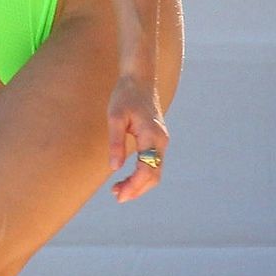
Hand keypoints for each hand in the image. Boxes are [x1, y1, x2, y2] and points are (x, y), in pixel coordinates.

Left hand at [108, 75, 167, 202]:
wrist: (139, 80)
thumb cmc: (125, 96)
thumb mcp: (115, 117)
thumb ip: (115, 142)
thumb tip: (114, 168)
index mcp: (152, 136)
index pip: (147, 169)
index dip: (134, 185)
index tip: (118, 194)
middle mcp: (161, 141)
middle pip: (154, 175)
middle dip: (137, 189)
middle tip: (116, 196)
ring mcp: (161, 142)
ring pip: (155, 172)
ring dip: (139, 184)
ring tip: (118, 190)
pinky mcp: (157, 141)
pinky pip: (153, 164)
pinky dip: (142, 176)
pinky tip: (127, 178)